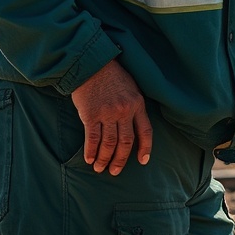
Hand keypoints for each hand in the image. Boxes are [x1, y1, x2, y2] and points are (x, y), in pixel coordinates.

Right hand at [70, 59, 152, 174]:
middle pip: (126, 142)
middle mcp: (124, 110)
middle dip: (121, 160)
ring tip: (100, 168)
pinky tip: (89, 159)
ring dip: (104, 159)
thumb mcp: (131, 87)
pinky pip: (92, 138)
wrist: (92, 63)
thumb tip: (134, 126)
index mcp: (137, 103)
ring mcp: (107, 113)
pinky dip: (91, 151)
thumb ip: (133, 106)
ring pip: (109, 144)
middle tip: (115, 171)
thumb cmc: (112, 75)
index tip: (143, 161)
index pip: (145, 131)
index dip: (145, 148)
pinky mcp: (90, 114)